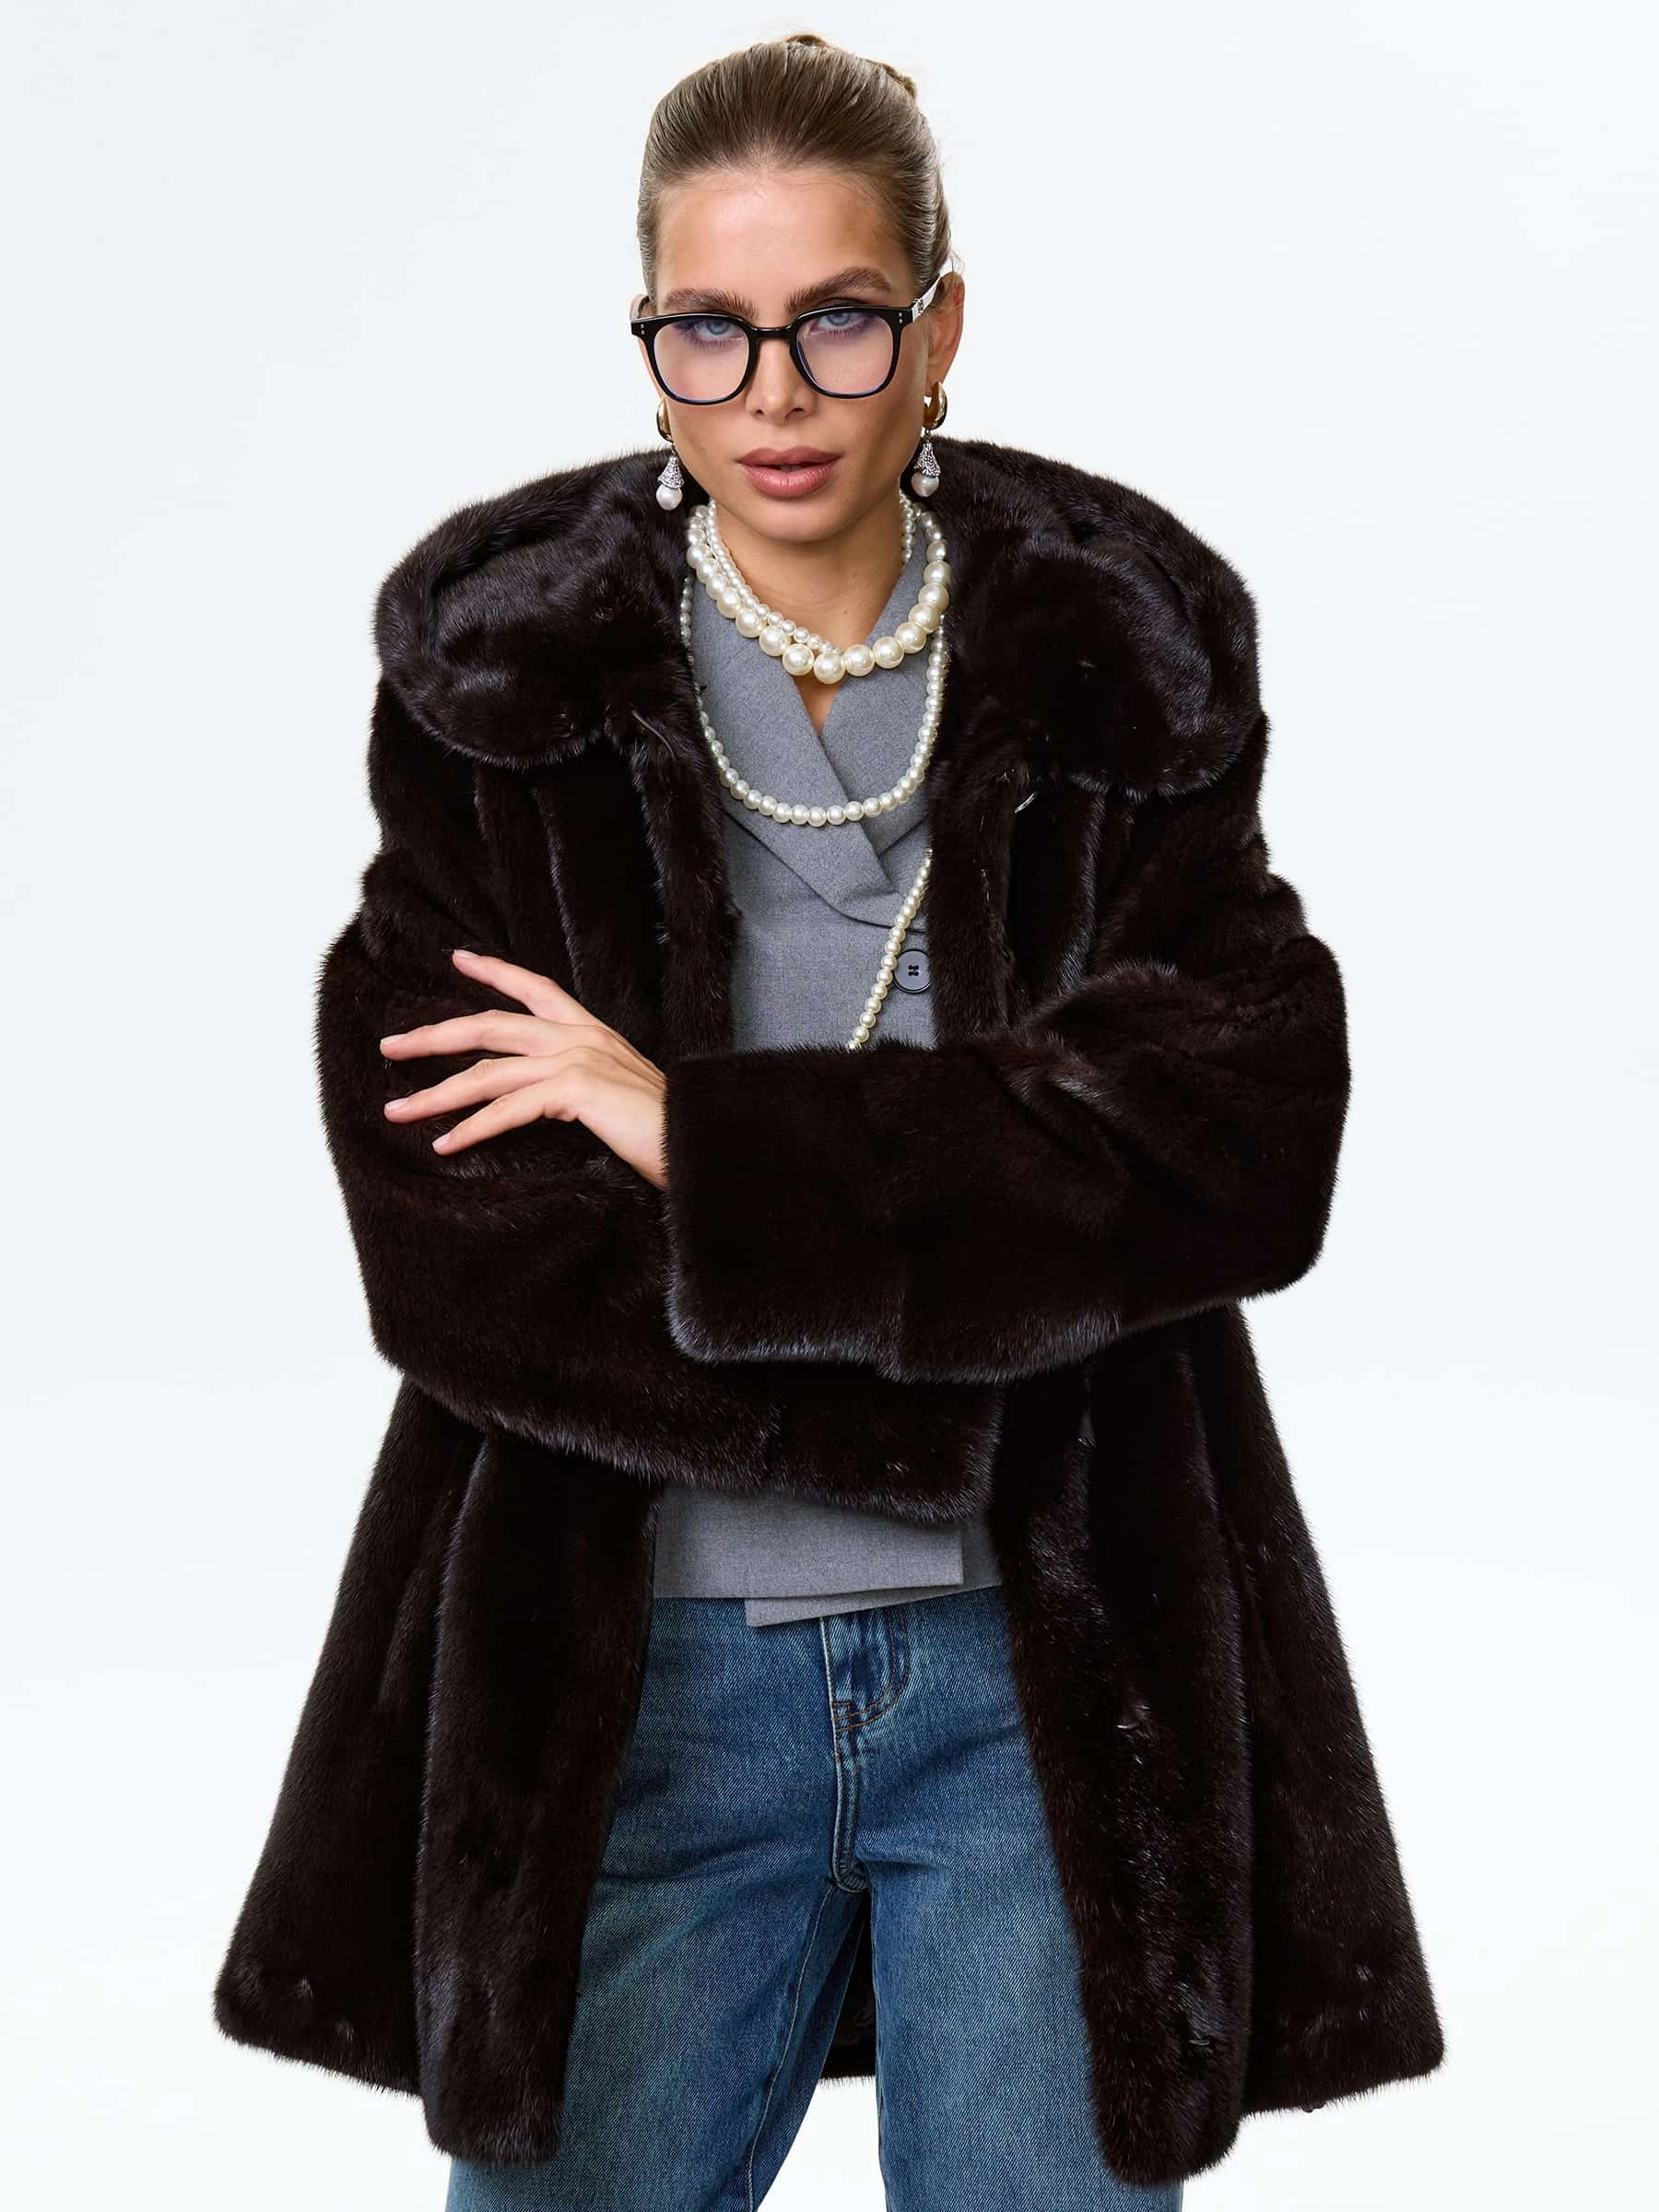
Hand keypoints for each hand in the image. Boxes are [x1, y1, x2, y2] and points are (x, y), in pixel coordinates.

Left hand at [379, 948, 668, 1189]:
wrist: (698, 1141)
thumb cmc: (662, 1127)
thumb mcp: (616, 1090)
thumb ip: (580, 1083)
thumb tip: (546, 1097)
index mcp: (591, 1030)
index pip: (534, 988)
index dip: (493, 972)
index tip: (457, 960)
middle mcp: (579, 1036)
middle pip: (489, 1027)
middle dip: (434, 1036)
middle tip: (391, 1046)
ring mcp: (576, 1060)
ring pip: (487, 1074)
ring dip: (435, 1095)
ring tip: (398, 1111)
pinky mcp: (574, 1091)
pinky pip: (506, 1110)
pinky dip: (470, 1129)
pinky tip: (445, 1144)